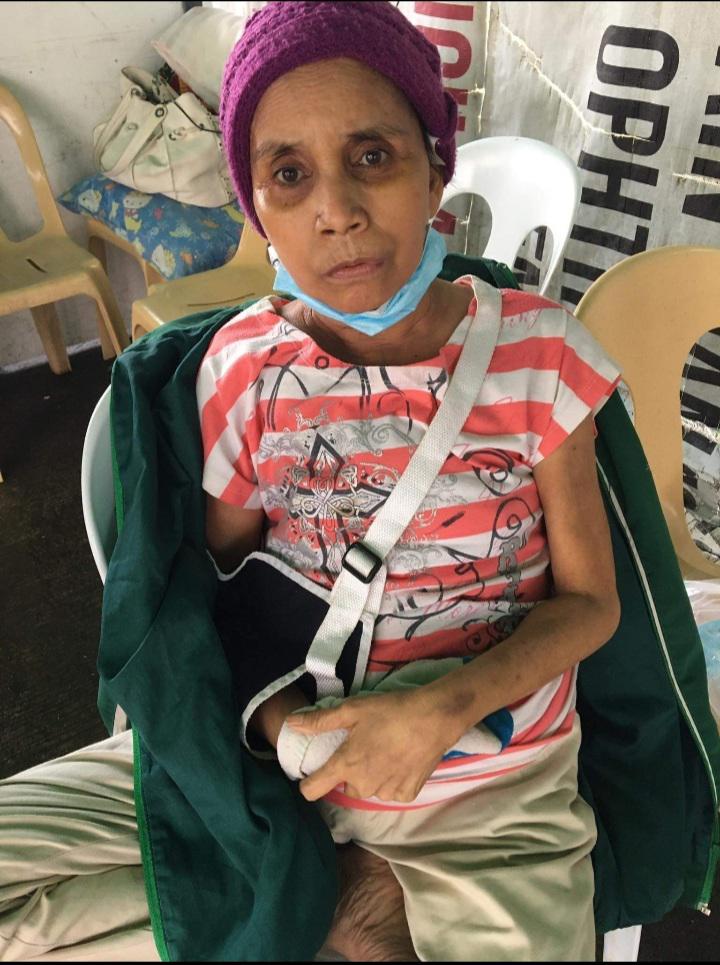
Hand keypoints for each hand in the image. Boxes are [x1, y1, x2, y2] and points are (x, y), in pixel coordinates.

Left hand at [286, 688, 457, 802]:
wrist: (435, 717)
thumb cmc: (391, 710)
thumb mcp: (353, 710)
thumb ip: (319, 721)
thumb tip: (289, 724)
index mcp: (346, 765)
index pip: (312, 790)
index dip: (308, 782)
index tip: (313, 772)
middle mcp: (363, 785)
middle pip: (346, 786)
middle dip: (351, 770)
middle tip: (365, 746)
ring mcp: (386, 793)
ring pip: (369, 788)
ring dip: (372, 775)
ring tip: (385, 750)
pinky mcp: (407, 794)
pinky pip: (390, 791)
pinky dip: (393, 779)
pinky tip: (401, 760)